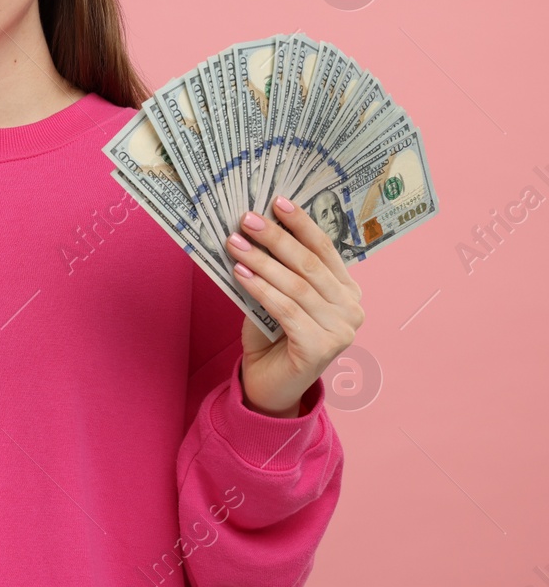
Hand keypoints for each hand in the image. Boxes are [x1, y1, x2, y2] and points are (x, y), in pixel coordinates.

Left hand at [225, 194, 364, 417]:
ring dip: (261, 261)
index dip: (301, 224)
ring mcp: (342, 329)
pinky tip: (240, 273)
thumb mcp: (275, 295)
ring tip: (234, 243)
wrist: (269, 385)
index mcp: (346, 290)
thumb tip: (252, 230)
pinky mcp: (322, 347)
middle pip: (310, 263)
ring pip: (296, 285)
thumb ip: (276, 269)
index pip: (325, 249)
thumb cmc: (271, 337)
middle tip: (247, 219)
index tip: (277, 201)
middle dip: (276, 238)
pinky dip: (260, 288)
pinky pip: (286, 309)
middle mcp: (352, 308)